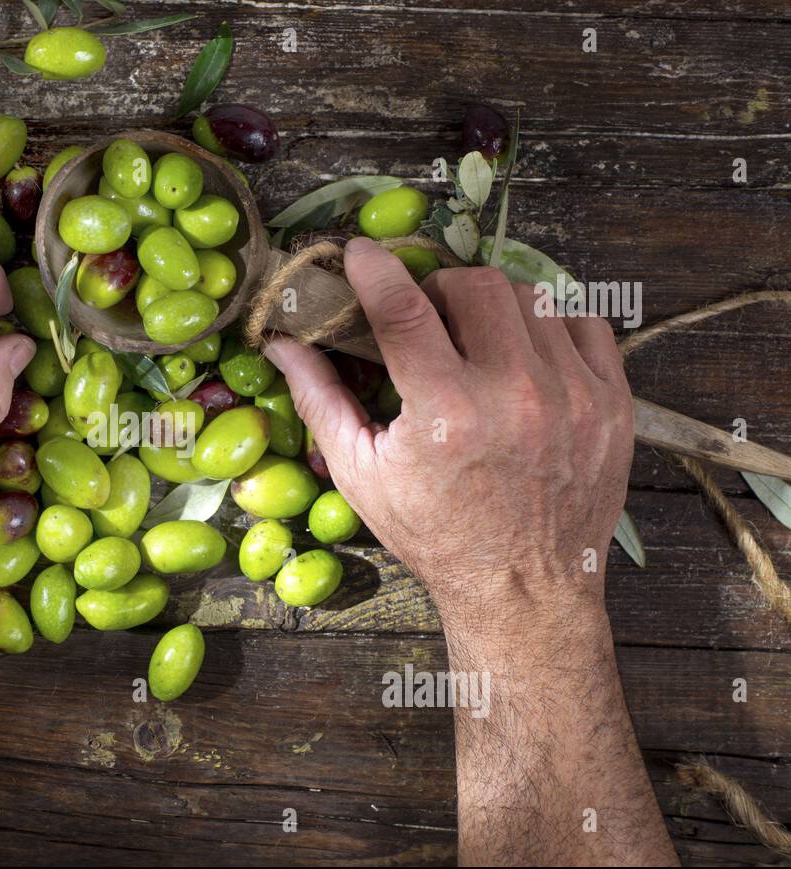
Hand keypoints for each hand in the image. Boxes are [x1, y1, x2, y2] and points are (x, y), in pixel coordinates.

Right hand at [266, 238, 633, 630]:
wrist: (524, 588)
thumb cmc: (435, 534)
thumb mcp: (361, 474)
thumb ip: (321, 400)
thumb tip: (282, 343)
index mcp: (444, 413)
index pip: (403, 306)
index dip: (374, 269)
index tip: (360, 253)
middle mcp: (514, 394)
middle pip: (475, 283)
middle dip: (440, 287)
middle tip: (427, 316)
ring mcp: (573, 395)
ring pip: (531, 294)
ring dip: (493, 303)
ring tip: (475, 338)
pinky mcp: (613, 402)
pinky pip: (584, 321)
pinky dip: (549, 323)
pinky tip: (525, 353)